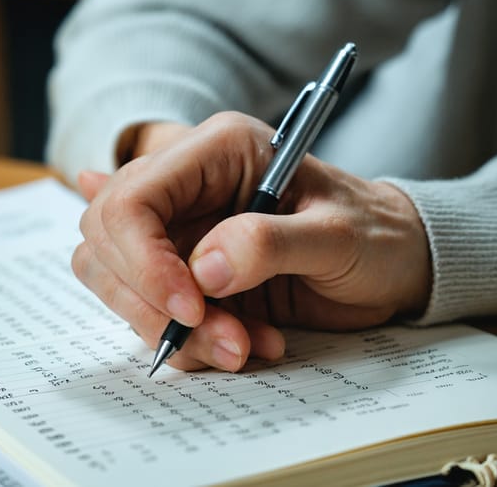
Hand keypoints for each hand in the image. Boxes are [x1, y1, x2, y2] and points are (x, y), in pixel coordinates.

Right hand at [73, 112, 431, 371]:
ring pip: (117, 282)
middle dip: (152, 301)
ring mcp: (180, 234)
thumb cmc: (373, 235)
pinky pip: (149, 312)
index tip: (190, 306)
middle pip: (105, 239)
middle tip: (223, 336)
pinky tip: (244, 341)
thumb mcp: (336, 235)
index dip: (143, 258)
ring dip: (170, 329)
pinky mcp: (185, 277)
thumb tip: (202, 271)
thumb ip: (269, 243)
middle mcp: (186, 188)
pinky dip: (187, 341)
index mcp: (216, 151)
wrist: (391, 265)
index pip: (133, 197)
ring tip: (243, 346)